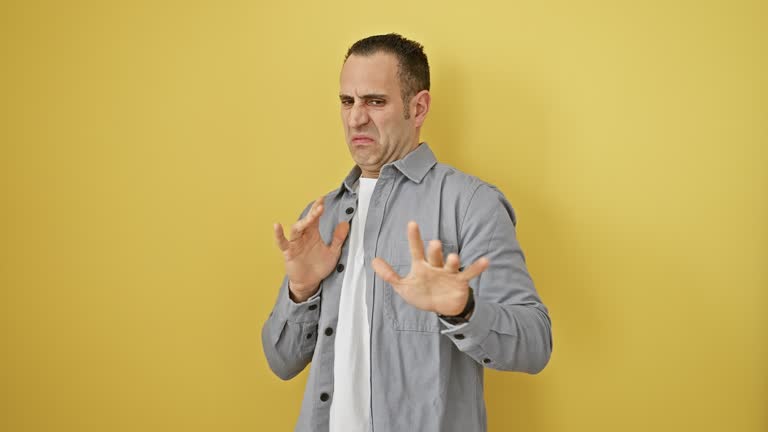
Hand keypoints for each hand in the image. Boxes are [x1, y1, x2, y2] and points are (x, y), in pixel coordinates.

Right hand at [274, 196, 349, 301]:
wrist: (309, 282)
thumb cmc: (319, 266)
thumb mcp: (333, 252)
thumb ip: (338, 239)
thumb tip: (345, 223)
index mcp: (313, 234)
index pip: (315, 218)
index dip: (318, 208)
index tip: (323, 199)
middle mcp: (303, 236)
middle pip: (306, 221)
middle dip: (313, 213)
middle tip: (320, 206)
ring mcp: (295, 244)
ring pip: (296, 230)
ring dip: (303, 223)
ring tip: (310, 218)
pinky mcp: (289, 253)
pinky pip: (282, 242)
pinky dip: (279, 235)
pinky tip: (277, 226)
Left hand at [372, 221, 488, 315]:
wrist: (441, 308)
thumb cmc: (423, 294)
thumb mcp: (404, 287)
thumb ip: (389, 274)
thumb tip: (372, 261)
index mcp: (422, 266)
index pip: (416, 249)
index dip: (414, 237)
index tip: (412, 223)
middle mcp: (436, 266)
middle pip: (435, 256)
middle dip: (434, 251)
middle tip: (433, 243)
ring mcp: (449, 273)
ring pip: (451, 265)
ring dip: (453, 261)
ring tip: (454, 258)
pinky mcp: (460, 282)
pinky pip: (470, 274)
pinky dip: (477, 268)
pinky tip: (485, 261)